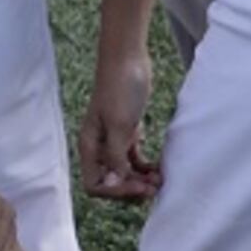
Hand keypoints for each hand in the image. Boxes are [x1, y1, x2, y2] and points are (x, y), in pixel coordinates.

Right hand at [79, 47, 160, 201]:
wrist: (128, 58)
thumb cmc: (120, 87)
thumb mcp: (120, 125)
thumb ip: (116, 156)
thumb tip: (113, 184)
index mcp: (91, 146)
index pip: (95, 184)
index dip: (115, 191)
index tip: (137, 185)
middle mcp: (100, 146)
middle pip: (110, 183)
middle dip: (131, 189)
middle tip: (153, 188)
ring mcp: (114, 139)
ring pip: (124, 173)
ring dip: (141, 181)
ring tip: (160, 180)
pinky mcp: (128, 131)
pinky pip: (135, 160)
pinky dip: (146, 169)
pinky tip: (159, 169)